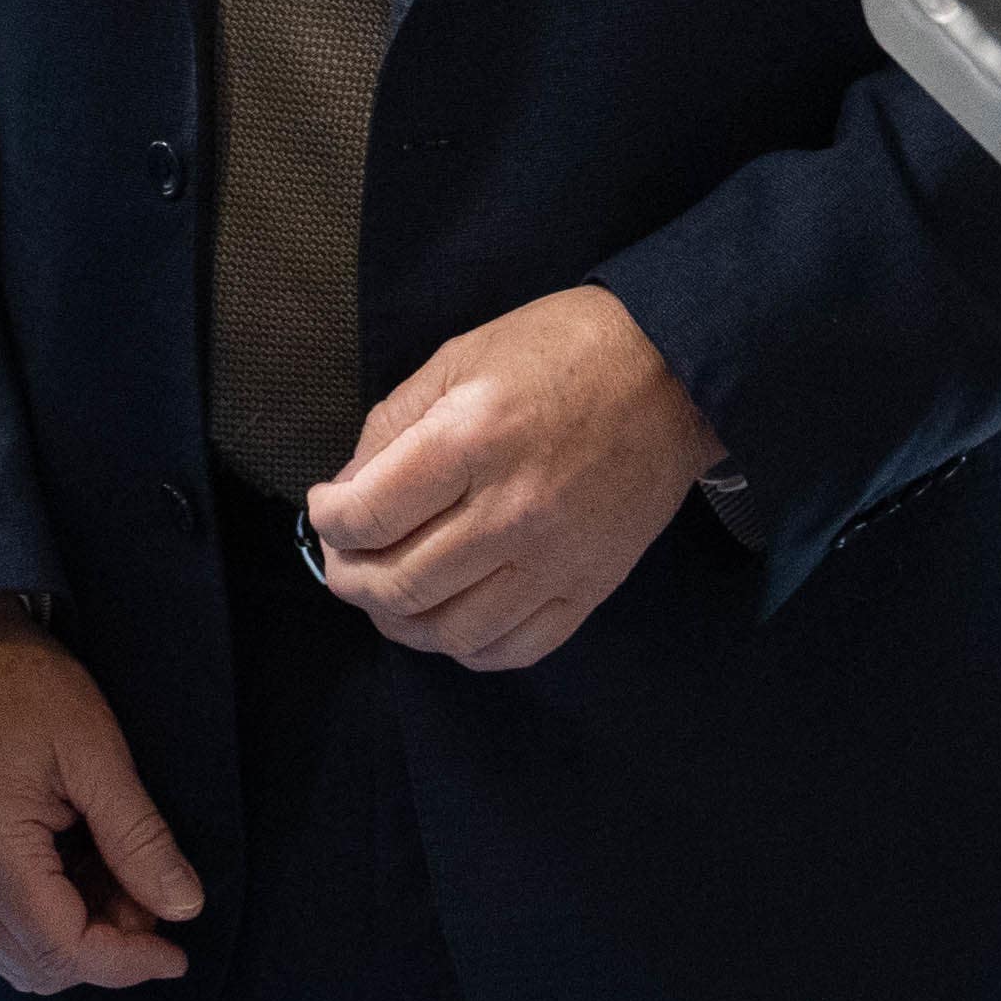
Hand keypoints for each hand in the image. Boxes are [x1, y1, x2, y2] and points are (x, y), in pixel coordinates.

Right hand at [0, 595, 203, 993]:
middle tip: (150, 898)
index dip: (127, 963)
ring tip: (120, 881)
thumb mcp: (96, 752)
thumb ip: (138, 837)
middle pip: (37, 966)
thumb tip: (184, 908)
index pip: (62, 948)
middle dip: (106, 951)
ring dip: (78, 941)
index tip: (179, 952)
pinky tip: (82, 874)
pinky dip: (49, 921)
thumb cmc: (24, 687)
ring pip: (17, 958)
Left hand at [306, 285, 722, 674]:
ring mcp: (555, 559)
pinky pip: (515, 649)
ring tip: (388, 594)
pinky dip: (467, 647)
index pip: (370, 516)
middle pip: (401, 585)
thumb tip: (349, 491)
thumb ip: (394, 425)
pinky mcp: (590, 587)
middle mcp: (512, 510)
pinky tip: (450, 620)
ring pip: (451, 632)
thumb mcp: (461, 358)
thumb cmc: (560, 351)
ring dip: (400, 622)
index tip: (329, 509)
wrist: (671, 374)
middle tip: (345, 559)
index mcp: (472, 439)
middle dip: (350, 579)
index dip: (330, 520)